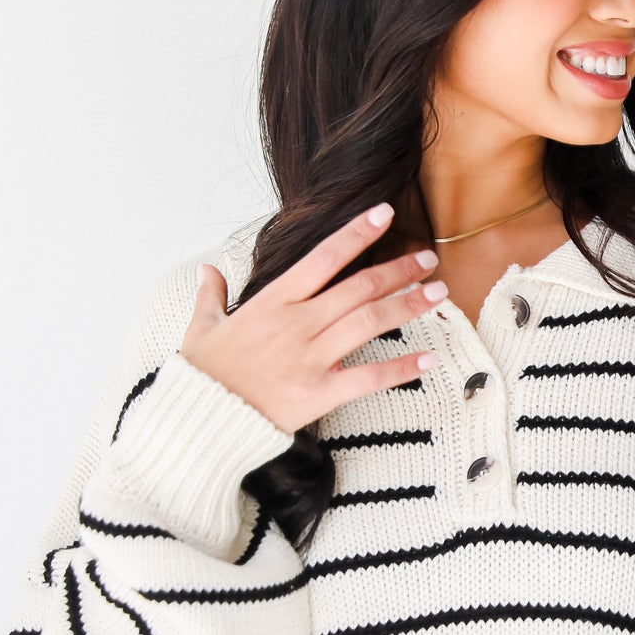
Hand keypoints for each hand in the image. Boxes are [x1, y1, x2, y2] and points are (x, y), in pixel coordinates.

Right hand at [181, 203, 443, 432]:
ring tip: (438, 293)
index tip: (385, 213)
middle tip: (428, 259)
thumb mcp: (200, 328)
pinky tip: (427, 360)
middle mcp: (296, 324)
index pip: (323, 257)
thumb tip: (208, 269)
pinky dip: (400, 368)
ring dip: (408, 305)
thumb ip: (209, 296)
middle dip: (398, 269)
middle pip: (359, 287)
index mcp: (272, 302)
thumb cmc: (201, 376)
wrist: (196, 421)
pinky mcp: (317, 393)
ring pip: (369, 321)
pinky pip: (367, 377)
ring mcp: (309, 358)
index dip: (357, 232)